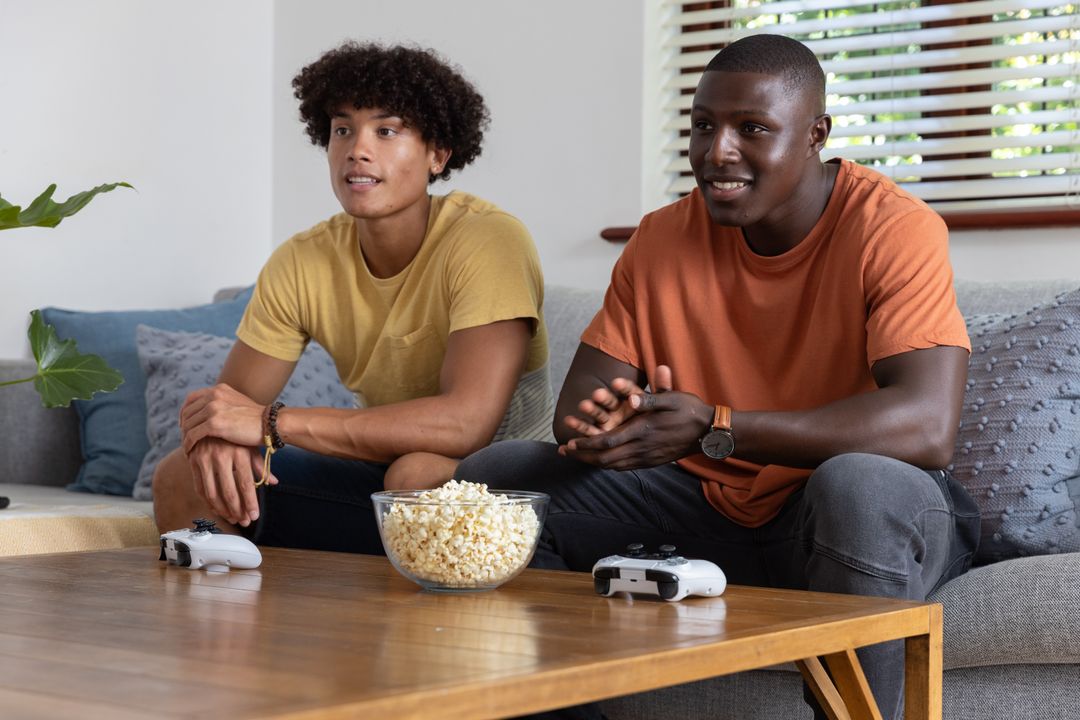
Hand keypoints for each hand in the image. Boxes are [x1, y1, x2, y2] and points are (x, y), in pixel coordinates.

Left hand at [180, 383, 265, 452]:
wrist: (271, 424)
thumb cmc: (257, 419)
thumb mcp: (238, 404)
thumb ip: (224, 404)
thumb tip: (211, 412)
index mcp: (219, 389)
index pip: (191, 398)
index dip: (184, 412)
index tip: (184, 424)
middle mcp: (214, 395)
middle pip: (187, 411)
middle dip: (183, 426)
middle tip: (183, 438)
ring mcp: (214, 408)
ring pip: (188, 424)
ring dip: (184, 437)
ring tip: (186, 447)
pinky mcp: (214, 423)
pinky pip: (193, 435)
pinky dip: (188, 444)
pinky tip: (188, 452)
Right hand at [186, 438, 276, 526]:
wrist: (213, 415)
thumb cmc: (237, 432)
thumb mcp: (250, 446)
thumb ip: (260, 466)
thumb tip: (274, 482)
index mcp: (240, 453)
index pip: (246, 484)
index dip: (250, 503)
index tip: (254, 516)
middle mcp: (222, 456)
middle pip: (230, 492)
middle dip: (238, 511)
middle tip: (244, 521)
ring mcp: (205, 458)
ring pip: (213, 493)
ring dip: (223, 510)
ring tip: (232, 518)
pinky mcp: (194, 461)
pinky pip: (200, 487)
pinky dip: (208, 501)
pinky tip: (217, 508)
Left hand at [560, 367, 712, 469]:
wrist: (709, 432)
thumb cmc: (689, 410)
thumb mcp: (670, 399)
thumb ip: (648, 399)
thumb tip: (628, 398)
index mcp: (642, 432)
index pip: (607, 442)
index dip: (586, 444)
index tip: (570, 442)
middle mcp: (642, 449)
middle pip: (605, 459)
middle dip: (583, 456)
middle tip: (565, 452)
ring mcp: (647, 458)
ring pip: (613, 466)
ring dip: (592, 462)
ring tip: (577, 457)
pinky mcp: (651, 462)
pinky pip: (624, 467)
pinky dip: (608, 465)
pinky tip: (600, 460)